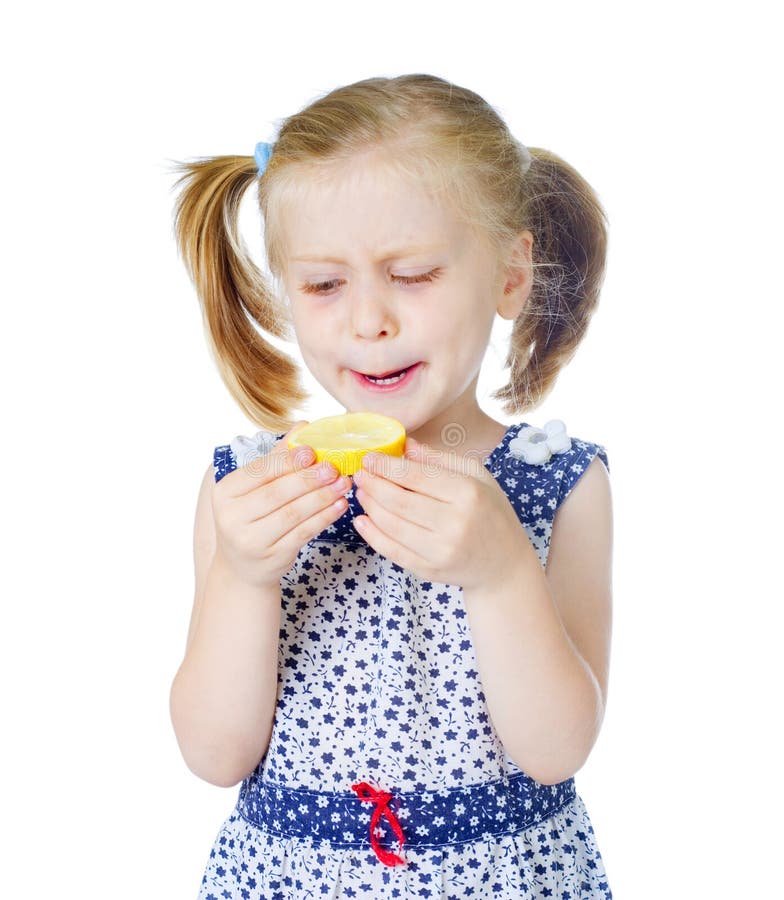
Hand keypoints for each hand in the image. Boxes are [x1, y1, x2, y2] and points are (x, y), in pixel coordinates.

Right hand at [212, 422, 351, 589]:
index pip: (259, 472)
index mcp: (225, 493)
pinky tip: (339, 505)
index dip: (288, 461)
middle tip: (334, 467)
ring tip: (343, 484)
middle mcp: (233, 517)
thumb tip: (302, 426)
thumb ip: (278, 458)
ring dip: (322, 497)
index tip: (312, 451)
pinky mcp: (273, 556)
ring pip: (293, 513)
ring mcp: (252, 540)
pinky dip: (324, 517)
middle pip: (277, 493)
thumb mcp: (254, 489)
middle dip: (309, 478)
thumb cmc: (252, 518)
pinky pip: (304, 532)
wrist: (243, 568)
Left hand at [351, 438, 530, 591]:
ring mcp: (440, 551)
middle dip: (373, 484)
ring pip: (391, 525)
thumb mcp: (477, 476)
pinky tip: (362, 520)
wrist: (504, 564)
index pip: (417, 476)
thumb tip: (405, 445)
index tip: (370, 458)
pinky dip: (372, 535)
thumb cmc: (490, 513)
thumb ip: (439, 460)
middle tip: (360, 474)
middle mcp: (454, 524)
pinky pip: (392, 551)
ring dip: (369, 506)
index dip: (387, 466)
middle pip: (399, 500)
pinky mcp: (429, 570)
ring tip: (362, 492)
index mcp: (468, 494)